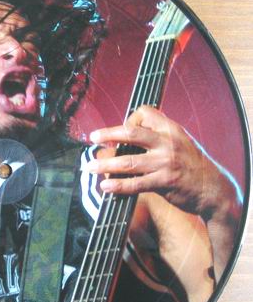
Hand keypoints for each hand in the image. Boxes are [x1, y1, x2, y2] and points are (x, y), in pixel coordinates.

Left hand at [86, 105, 232, 218]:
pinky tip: (106, 187)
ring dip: (105, 165)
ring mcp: (165, 163)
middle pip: (131, 133)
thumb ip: (156, 137)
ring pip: (128, 161)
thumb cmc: (190, 164)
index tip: (119, 130)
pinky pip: (135, 184)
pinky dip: (118, 185)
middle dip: (108, 135)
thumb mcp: (178, 142)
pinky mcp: (164, 182)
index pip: (145, 113)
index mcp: (171, 129)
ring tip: (90, 167)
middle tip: (93, 138)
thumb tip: (123, 136)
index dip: (129, 119)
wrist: (212, 188)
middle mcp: (167, 143)